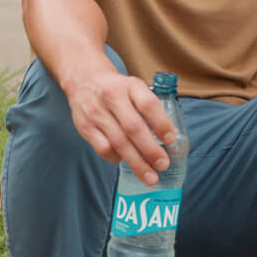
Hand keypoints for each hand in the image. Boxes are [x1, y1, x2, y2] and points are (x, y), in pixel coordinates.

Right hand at [63, 67, 176, 183]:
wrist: (84, 80)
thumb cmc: (117, 88)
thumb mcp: (135, 87)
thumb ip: (149, 106)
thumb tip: (168, 137)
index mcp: (130, 86)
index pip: (148, 104)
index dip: (161, 123)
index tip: (171, 139)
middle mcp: (112, 97)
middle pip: (133, 127)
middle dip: (150, 150)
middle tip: (163, 165)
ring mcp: (96, 113)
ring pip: (118, 142)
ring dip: (136, 162)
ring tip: (150, 176)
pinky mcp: (85, 127)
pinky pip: (103, 148)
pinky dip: (116, 158)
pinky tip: (125, 162)